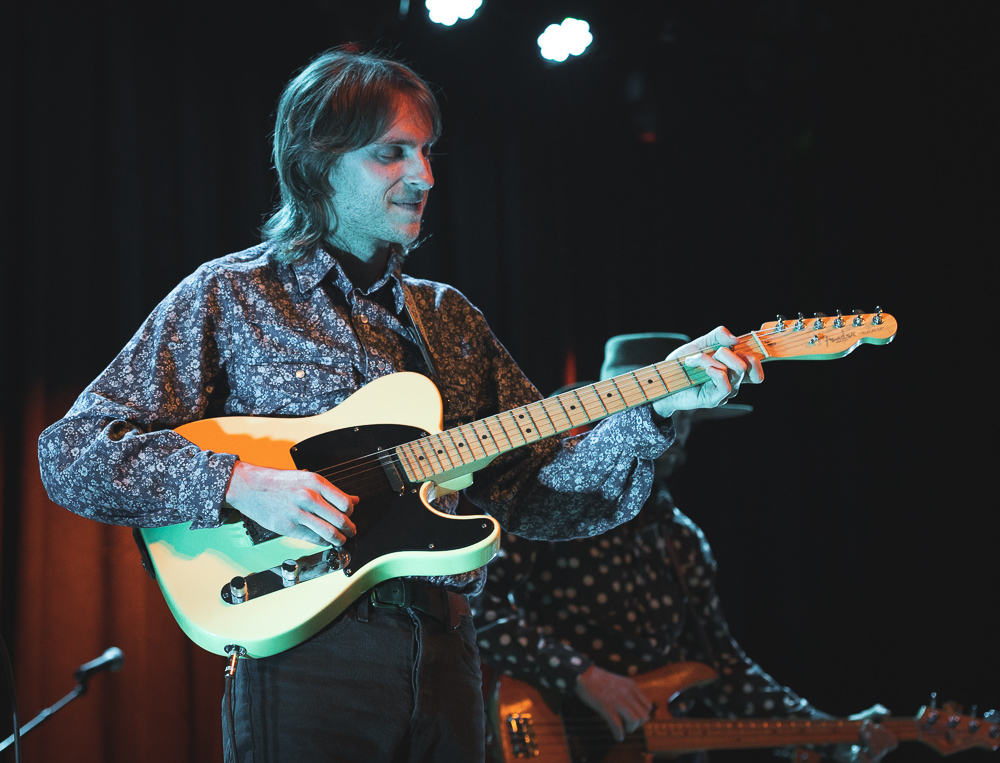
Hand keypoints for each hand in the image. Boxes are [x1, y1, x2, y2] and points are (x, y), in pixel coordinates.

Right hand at [225, 461, 357, 545]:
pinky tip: (324, 541)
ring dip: (339, 539)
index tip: (350, 515)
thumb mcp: (306, 478)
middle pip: (340, 520)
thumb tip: (354, 500)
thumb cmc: (278, 482)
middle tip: (351, 531)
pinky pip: (313, 538)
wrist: (249, 487)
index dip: (351, 512)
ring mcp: (298, 513)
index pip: (345, 503)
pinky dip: (323, 542)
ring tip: (340, 540)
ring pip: (329, 532)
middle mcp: (309, 497)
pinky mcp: (288, 527)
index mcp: (315, 482)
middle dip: (349, 529)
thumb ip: (330, 491)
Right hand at [574, 665, 651, 741]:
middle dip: (638, 724)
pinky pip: (617, 725)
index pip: (648, 706)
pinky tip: (618, 736)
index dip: (642, 715)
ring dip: (630, 729)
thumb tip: (633, 709)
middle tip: (628, 725)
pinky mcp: (606, 706)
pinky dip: (619, 733)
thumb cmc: (598, 679)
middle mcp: (627, 692)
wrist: (583, 673)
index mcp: (631, 686)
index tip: (634, 718)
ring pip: (634, 721)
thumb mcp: (619, 682)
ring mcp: (617, 699)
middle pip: (643, 716)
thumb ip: (628, 692)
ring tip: (623, 730)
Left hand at [650, 326, 763, 419]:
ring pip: (734, 370)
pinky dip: (714, 371)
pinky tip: (701, 369)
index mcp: (732, 367)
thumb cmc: (682, 364)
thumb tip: (735, 339)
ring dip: (709, 359)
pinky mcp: (715, 399)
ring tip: (692, 360)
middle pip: (747, 364)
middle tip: (710, 352)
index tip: (738, 345)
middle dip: (727, 352)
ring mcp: (725, 391)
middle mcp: (733, 380)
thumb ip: (717, 336)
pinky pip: (726, 384)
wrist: (664, 380)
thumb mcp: (700, 344)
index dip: (756, 356)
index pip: (755, 365)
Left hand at [831, 705, 897, 762]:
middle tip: (866, 723)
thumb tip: (888, 714)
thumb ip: (877, 712)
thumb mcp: (865, 716)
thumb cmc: (854, 726)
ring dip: (870, 740)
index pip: (892, 743)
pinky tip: (856, 748)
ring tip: (861, 730)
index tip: (878, 725)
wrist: (835, 733)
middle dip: (876, 733)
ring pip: (877, 753)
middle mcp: (876, 752)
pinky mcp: (856, 762)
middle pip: (884, 747)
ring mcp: (868, 758)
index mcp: (880, 743)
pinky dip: (862, 756)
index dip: (888, 734)